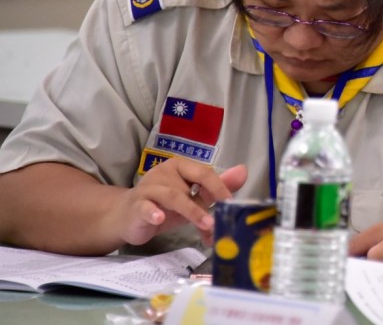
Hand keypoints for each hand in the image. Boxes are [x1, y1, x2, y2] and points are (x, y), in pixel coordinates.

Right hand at [114, 159, 246, 246]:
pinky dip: (154, 212)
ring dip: (191, 211)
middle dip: (206, 205)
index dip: (219, 187)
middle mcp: (164, 173)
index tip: (230, 202)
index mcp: (180, 167)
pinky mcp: (136, 205)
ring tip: (206, 225)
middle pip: (189, 186)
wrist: (127, 217)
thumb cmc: (164, 206)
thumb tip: (243, 172)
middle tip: (219, 221)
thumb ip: (216, 187)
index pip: (204, 172)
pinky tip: (161, 219)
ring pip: (173, 197)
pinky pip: (145, 207)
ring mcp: (148, 188)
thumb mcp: (193, 198)